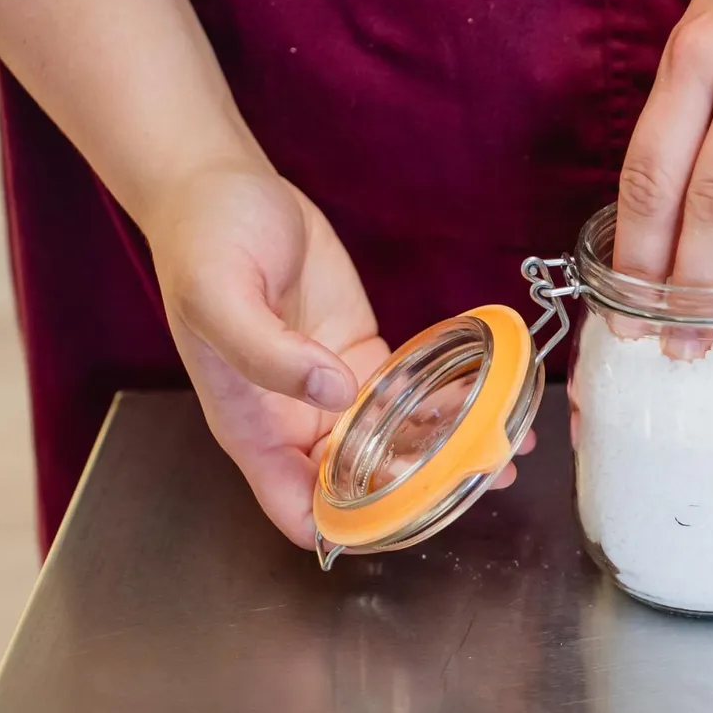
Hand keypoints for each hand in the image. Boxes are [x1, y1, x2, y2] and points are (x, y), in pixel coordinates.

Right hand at [145, 166, 524, 549]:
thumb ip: (268, 351)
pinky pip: (411, 391)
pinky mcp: (362, 354)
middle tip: (484, 476)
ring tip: (509, 444)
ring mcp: (332, 389)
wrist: (219, 185)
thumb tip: (330, 394)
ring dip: (449, 448)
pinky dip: (450, 399)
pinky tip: (493, 399)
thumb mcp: (218, 294)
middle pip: (362, 482)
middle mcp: (295, 419)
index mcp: (251, 425)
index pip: (297, 504)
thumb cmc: (202, 240)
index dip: (348, 527)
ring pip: (396, 440)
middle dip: (422, 489)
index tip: (407, 521)